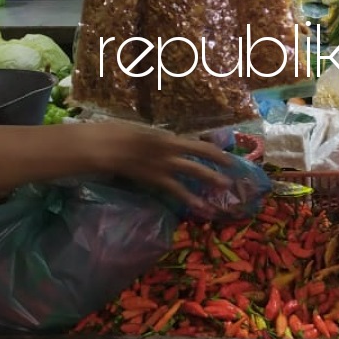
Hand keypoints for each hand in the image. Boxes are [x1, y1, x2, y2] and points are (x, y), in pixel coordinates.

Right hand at [86, 124, 232, 216]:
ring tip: (226, 186)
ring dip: (212, 178)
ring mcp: (165, 164)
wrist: (104, 146)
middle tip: (234, 169)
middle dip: (219, 161)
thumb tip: (163, 143)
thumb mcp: (140, 131)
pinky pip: (178, 190)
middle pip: (202, 153)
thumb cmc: (116, 133)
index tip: (225, 155)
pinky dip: (191, 199)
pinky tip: (202, 208)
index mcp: (168, 135)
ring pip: (195, 171)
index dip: (214, 149)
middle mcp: (171, 148)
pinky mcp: (156, 179)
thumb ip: (155, 139)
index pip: (197, 143)